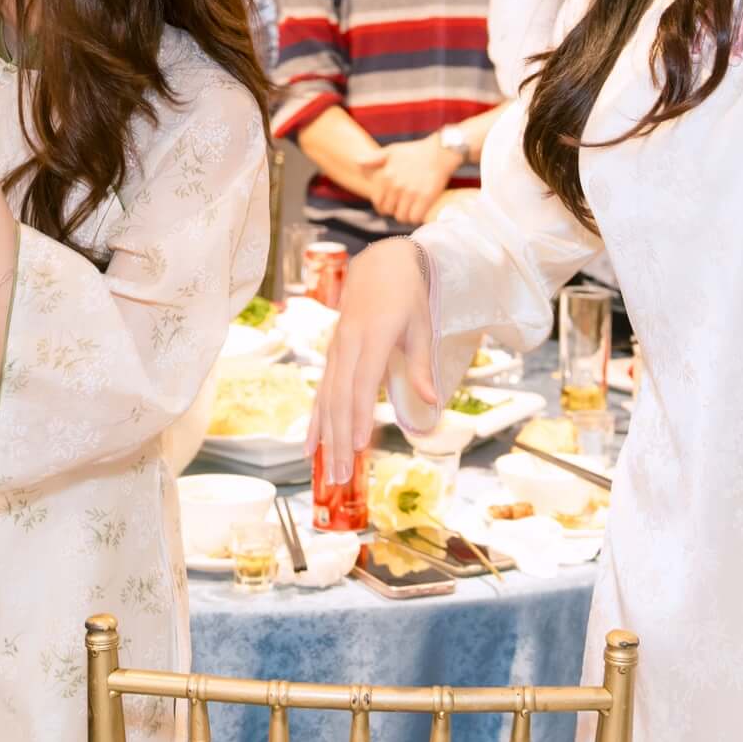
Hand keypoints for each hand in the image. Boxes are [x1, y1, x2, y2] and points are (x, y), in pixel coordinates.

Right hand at [306, 239, 438, 473]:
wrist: (379, 265)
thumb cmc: (406, 296)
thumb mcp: (422, 325)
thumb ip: (422, 365)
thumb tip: (432, 401)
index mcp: (373, 336)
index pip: (362, 383)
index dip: (359, 415)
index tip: (359, 445)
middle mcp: (348, 345)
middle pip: (339, 399)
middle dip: (338, 439)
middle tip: (340, 475)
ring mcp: (336, 351)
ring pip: (326, 400)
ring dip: (325, 438)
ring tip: (327, 472)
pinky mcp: (331, 356)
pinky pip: (320, 394)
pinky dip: (314, 422)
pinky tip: (309, 448)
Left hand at [367, 137, 459, 224]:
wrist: (440, 151)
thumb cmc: (415, 151)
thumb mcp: (392, 151)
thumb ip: (374, 159)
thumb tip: (357, 162)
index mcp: (385, 176)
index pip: (378, 202)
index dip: (384, 206)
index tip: (392, 204)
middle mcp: (396, 186)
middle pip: (389, 212)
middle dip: (395, 210)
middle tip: (404, 206)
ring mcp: (410, 192)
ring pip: (402, 217)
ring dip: (406, 216)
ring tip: (412, 209)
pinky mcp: (425, 197)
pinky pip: (415, 218)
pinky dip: (416, 218)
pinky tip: (420, 211)